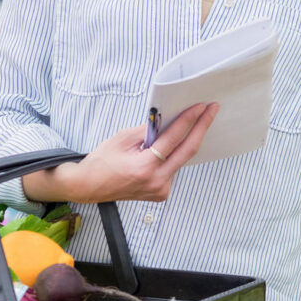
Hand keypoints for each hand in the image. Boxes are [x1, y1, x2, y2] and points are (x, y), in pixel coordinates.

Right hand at [27, 103, 218, 203]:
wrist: (88, 187)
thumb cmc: (101, 162)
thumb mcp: (122, 138)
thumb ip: (148, 130)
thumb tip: (169, 120)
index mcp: (145, 167)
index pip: (174, 139)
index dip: (189, 120)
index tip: (201, 107)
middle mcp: (156, 181)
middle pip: (188, 151)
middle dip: (202, 127)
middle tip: (212, 110)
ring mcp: (161, 190)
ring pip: (181, 160)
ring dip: (187, 141)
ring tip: (194, 121)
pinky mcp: (161, 193)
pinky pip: (174, 168)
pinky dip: (175, 155)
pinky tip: (174, 145)